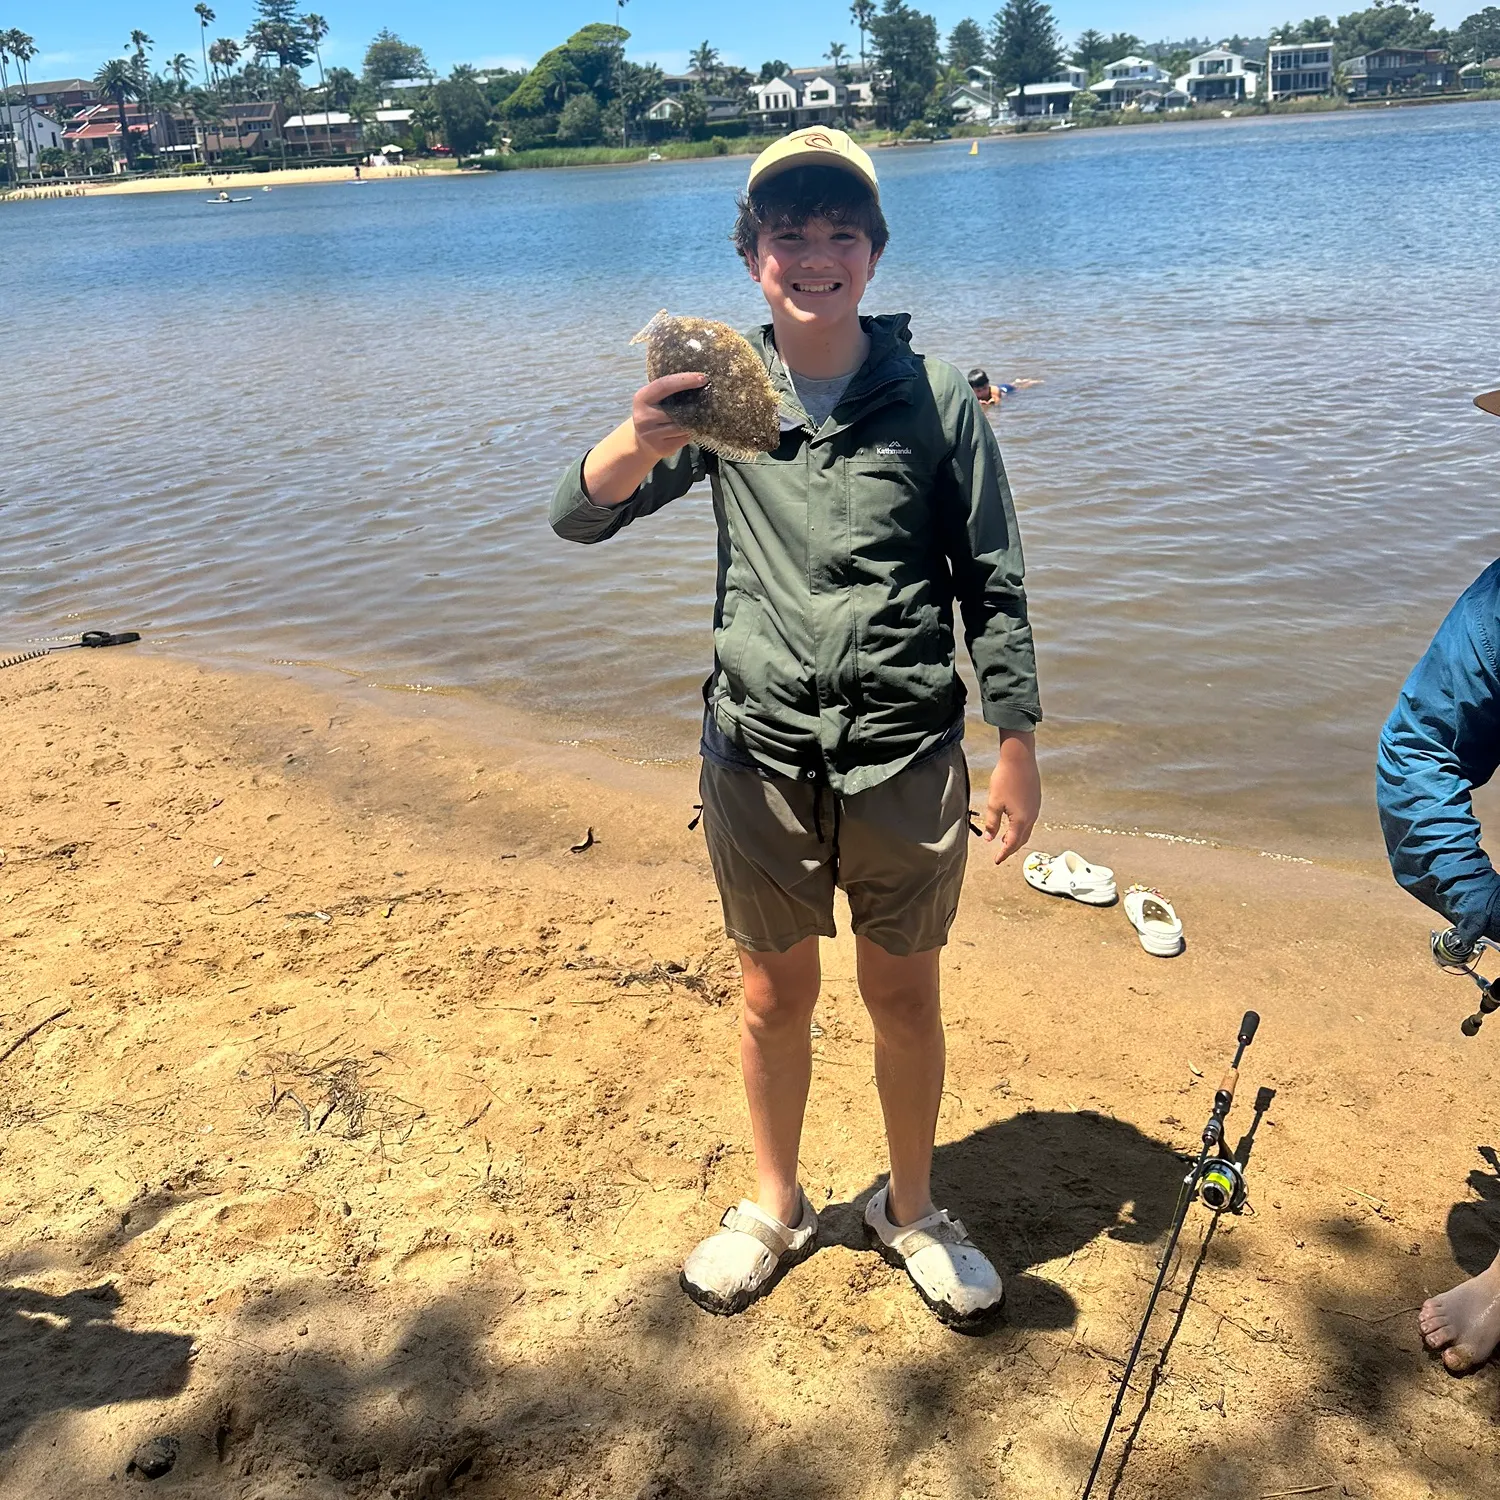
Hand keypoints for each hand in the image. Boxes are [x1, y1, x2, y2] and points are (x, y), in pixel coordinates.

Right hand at [633, 372, 708, 459]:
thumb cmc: (653, 414)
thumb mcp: (653, 399)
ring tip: (699, 416)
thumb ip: (668, 391)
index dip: (685, 380)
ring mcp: (651, 435)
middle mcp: (644, 417)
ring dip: (694, 421)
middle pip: (677, 409)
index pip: (665, 385)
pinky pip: (684, 438)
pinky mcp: (662, 448)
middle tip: (708, 399)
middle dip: (695, 404)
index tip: (703, 378)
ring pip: (683, 426)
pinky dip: (691, 433)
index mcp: (642, 398)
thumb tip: (698, 380)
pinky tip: (691, 429)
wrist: (641, 443)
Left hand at [982, 730, 1039, 864]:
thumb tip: (989, 838)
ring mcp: (1035, 808)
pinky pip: (1030, 820)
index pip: (1012, 843)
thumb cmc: (1005, 779)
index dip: (1004, 853)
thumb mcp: (994, 803)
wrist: (1020, 758)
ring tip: (1005, 841)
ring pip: (1027, 830)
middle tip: (1001, 854)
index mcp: (1021, 820)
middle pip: (1022, 839)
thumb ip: (991, 823)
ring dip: (1017, 838)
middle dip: (1011, 848)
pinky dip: (1021, 827)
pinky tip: (1013, 824)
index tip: (997, 861)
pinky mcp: (1035, 800)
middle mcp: (1032, 816)